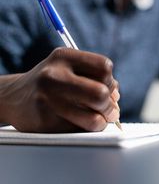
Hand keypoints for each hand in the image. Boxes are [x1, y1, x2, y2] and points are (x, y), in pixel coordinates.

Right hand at [0, 48, 119, 132]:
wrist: (14, 96)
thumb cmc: (50, 80)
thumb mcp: (68, 66)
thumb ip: (93, 76)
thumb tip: (116, 97)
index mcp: (63, 56)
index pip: (104, 66)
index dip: (110, 80)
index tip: (106, 87)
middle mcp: (54, 75)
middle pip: (100, 93)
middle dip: (110, 105)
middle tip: (110, 110)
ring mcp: (48, 100)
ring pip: (93, 118)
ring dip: (102, 121)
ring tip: (99, 119)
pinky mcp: (45, 122)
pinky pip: (79, 130)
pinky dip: (85, 128)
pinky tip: (79, 122)